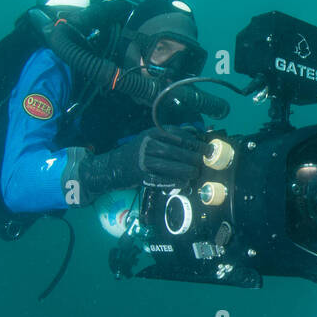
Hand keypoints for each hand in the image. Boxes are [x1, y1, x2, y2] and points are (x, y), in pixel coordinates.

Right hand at [77, 127, 205, 200]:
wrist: (111, 166)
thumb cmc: (136, 153)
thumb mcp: (148, 139)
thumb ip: (167, 138)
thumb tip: (194, 138)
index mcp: (150, 133)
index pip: (174, 134)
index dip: (192, 140)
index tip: (205, 146)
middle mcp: (146, 145)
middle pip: (173, 150)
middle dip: (192, 156)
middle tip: (203, 161)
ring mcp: (143, 161)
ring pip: (168, 164)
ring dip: (185, 169)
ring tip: (195, 172)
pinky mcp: (141, 176)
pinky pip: (160, 179)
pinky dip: (174, 181)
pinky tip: (184, 183)